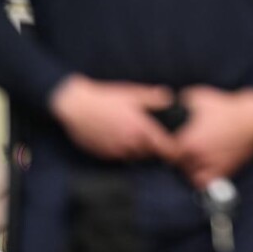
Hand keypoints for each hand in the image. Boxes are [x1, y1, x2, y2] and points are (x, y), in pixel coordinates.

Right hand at [49, 75, 173, 159]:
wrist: (76, 108)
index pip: (165, 147)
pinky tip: (122, 138)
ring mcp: (117, 151)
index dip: (173, 148)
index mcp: (140, 128)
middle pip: (152, 153)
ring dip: (140, 150)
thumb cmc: (105, 98)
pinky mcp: (105, 155)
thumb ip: (152, 98)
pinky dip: (126, 151)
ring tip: (138, 136)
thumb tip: (170, 98)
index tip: (176, 145)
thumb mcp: (131, 94)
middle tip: (156, 136)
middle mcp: (130, 143)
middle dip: (156, 147)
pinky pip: (122, 157)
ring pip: (136, 157)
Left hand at [162, 86, 252, 187]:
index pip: (162, 151)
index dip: (162, 145)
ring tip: (194, 152)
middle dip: (177, 153)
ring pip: (188, 172)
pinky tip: (202, 165)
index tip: (165, 140)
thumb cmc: (226, 107)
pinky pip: (203, 181)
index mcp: (185, 140)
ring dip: (188, 164)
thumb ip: (178, 103)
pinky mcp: (222, 173)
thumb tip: (166, 106)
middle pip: (175, 162)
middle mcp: (195, 157)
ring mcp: (209, 166)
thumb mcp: (198, 97)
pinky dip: (201, 176)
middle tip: (183, 143)